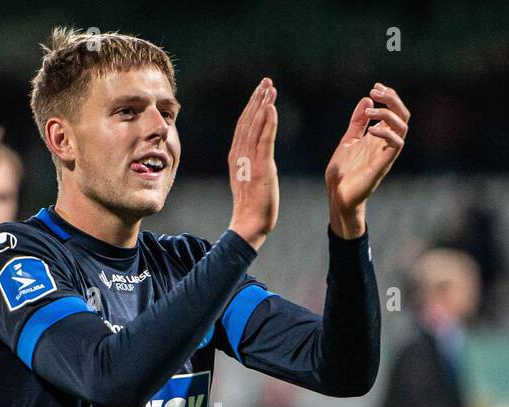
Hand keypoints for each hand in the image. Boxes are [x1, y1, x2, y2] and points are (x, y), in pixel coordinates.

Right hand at [226, 78, 278, 250]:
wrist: (249, 223)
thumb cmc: (252, 205)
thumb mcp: (248, 178)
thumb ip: (248, 162)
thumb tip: (253, 153)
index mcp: (236, 156)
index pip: (243, 125)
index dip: (252, 106)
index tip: (261, 91)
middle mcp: (240, 154)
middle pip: (247, 120)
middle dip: (257, 99)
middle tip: (266, 81)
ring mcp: (249, 159)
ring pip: (255, 126)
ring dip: (263, 105)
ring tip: (270, 87)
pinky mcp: (261, 166)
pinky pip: (264, 140)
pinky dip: (268, 122)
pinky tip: (272, 107)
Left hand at [325, 83, 408, 237]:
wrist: (338, 195)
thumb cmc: (344, 171)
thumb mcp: (349, 139)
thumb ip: (358, 121)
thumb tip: (366, 98)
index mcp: (378, 137)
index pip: (394, 112)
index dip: (389, 97)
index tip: (375, 87)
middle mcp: (385, 144)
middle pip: (403, 116)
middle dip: (393, 99)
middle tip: (376, 91)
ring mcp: (385, 154)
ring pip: (403, 127)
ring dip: (388, 113)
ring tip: (370, 109)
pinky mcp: (383, 165)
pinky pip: (395, 145)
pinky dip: (386, 132)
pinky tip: (371, 129)